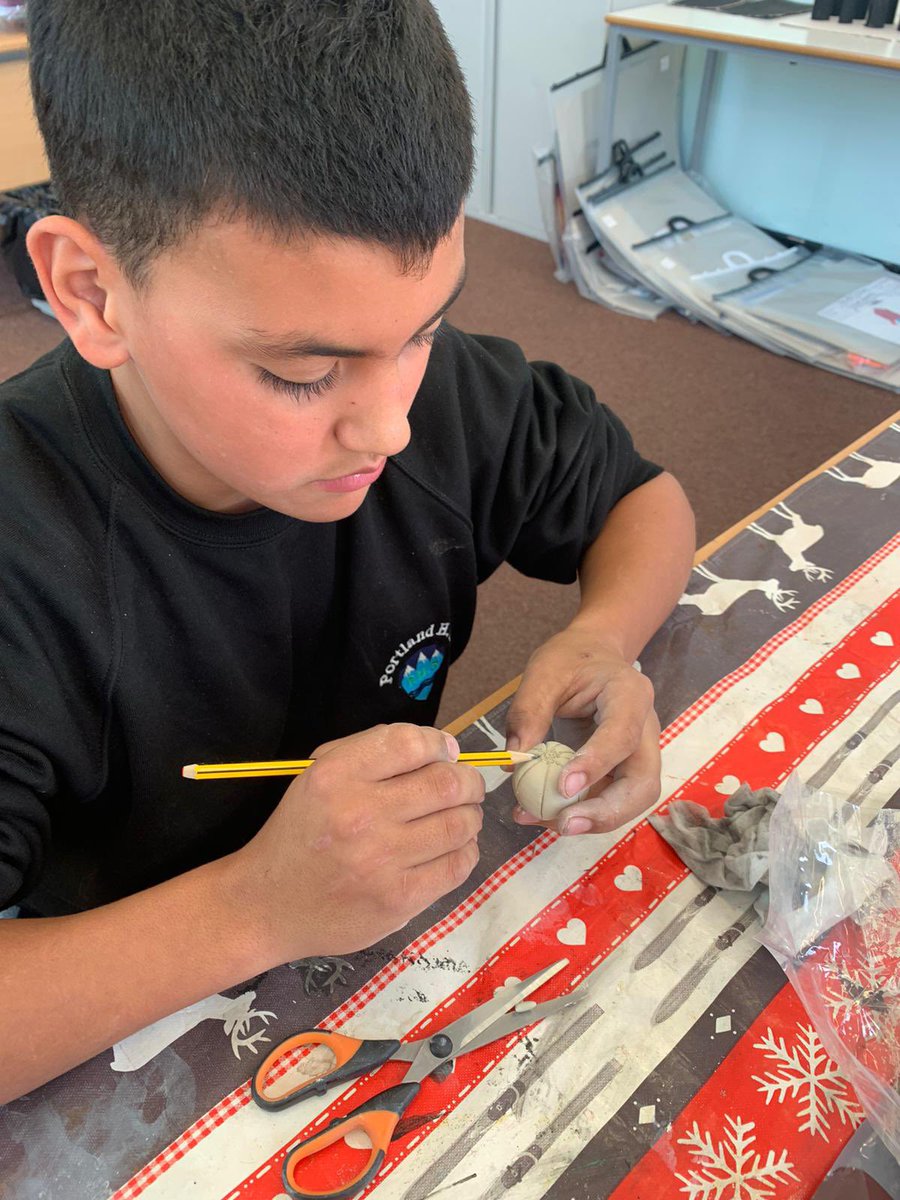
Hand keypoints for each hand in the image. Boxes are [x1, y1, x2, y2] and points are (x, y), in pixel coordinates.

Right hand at [236, 724, 484, 961]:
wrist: (266, 904)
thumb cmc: (299, 835)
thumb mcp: (316, 777)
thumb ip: (370, 754)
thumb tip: (440, 747)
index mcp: (337, 776)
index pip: (410, 743)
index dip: (439, 743)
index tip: (445, 752)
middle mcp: (360, 814)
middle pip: (445, 783)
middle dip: (468, 780)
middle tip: (467, 786)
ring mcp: (381, 860)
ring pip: (458, 824)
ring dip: (471, 815)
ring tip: (464, 815)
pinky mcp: (398, 899)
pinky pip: (456, 866)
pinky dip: (467, 851)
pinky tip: (456, 847)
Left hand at [505, 625, 660, 835]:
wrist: (594, 654)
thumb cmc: (572, 659)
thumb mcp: (544, 672)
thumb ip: (529, 711)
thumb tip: (513, 760)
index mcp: (631, 695)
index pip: (622, 736)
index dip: (596, 764)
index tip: (563, 786)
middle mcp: (646, 729)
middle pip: (642, 784)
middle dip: (606, 812)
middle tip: (564, 825)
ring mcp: (639, 753)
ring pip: (631, 800)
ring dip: (592, 820)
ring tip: (544, 823)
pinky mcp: (623, 771)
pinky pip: (609, 800)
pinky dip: (580, 813)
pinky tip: (542, 815)